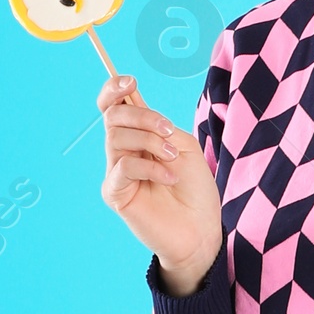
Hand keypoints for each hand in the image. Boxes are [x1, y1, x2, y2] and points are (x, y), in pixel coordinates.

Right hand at [97, 73, 223, 293]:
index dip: (113, 88)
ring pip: (116, 137)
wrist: (201, 231)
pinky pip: (123, 167)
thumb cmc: (196, 190)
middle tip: (168, 132)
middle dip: (143, 117)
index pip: (112, 105)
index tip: (131, 82)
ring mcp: (116, 172)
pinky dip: (150, 168)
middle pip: (113, 116)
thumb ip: (158, 124)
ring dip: (150, 142)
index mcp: (138, 136)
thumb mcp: (183, 145)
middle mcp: (122, 151)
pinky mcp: (115, 193)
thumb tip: (132, 99)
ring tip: (173, 159)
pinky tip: (169, 179)